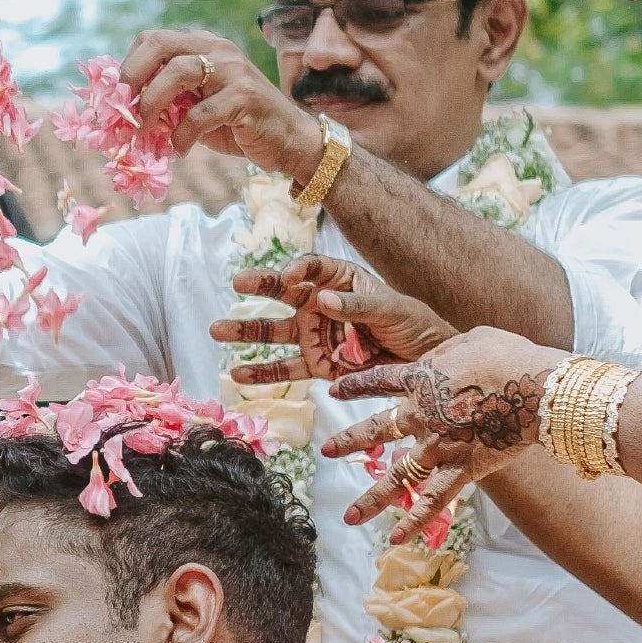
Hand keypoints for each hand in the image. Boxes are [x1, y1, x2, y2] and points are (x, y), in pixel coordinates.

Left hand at [119, 28, 319, 176]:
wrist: (286, 141)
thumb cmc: (234, 125)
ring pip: (179, 72)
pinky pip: (200, 113)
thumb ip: (165, 100)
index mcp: (201, 45)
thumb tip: (119, 111)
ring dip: (151, 105)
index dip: (127, 67)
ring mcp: (233, 70)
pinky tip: (179, 150)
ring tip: (144, 132)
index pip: (152, 39)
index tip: (114, 100)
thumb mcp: (193, 107)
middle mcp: (217, 49)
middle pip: (160, 45)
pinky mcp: (245, 96)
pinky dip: (182, 135)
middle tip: (121, 111)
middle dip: (132, 77)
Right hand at [209, 255, 458, 385]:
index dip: (299, 270)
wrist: (424, 362)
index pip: (313, 269)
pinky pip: (285, 368)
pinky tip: (238, 373)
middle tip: (237, 282)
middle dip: (259, 287)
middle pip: (283, 293)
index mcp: (341, 280)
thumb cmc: (413, 324)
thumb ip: (356, 307)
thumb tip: (322, 299)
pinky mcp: (316, 365)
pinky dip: (262, 372)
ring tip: (217, 330)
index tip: (290, 277)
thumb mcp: (392, 310)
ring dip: (246, 331)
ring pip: (274, 332)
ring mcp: (315, 335)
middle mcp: (320, 304)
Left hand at [320, 327, 568, 534]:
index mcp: (422, 378)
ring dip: (371, 499)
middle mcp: (421, 415)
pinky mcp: (463, 469)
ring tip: (348, 517)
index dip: (355, 384)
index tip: (334, 390)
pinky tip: (396, 539)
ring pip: (397, 476)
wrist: (536, 387)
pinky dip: (416, 521)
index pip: (379, 380)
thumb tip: (443, 357)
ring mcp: (438, 446)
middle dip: (349, 440)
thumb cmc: (510, 356)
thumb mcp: (473, 339)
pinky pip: (434, 500)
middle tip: (326, 450)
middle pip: (377, 430)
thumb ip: (450, 350)